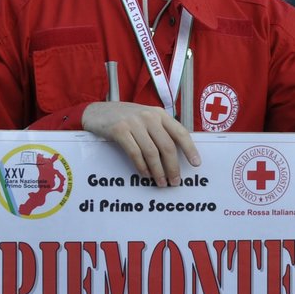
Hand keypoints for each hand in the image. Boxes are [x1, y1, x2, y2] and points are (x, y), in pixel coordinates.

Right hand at [81, 101, 199, 185]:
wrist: (98, 111)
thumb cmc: (126, 117)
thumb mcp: (147, 117)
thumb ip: (161, 130)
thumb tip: (177, 154)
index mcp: (160, 114)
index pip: (180, 132)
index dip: (190, 149)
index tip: (196, 163)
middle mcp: (149, 117)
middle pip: (167, 146)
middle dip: (173, 167)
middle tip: (175, 181)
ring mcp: (134, 123)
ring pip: (152, 152)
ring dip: (158, 171)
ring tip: (161, 182)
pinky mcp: (119, 130)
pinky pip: (135, 153)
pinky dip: (142, 166)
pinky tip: (145, 174)